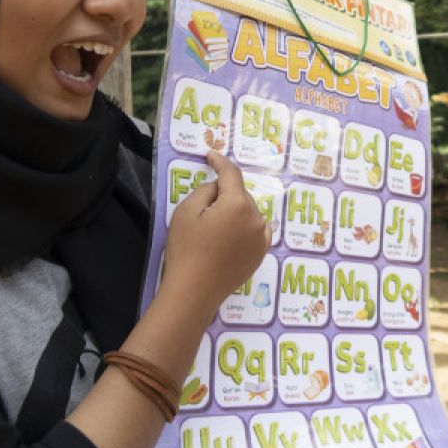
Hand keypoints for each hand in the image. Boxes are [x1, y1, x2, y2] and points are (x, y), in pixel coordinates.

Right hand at [157, 151, 269, 315]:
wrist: (194, 291)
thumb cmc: (186, 249)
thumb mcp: (186, 211)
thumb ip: (206, 191)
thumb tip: (220, 188)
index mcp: (238, 204)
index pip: (231, 174)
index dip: (220, 162)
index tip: (211, 156)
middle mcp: (257, 218)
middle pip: (240, 195)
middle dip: (224, 195)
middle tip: (202, 210)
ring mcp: (262, 237)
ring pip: (249, 212)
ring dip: (236, 212)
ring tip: (214, 228)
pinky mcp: (261, 254)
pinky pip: (256, 230)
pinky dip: (246, 226)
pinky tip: (231, 236)